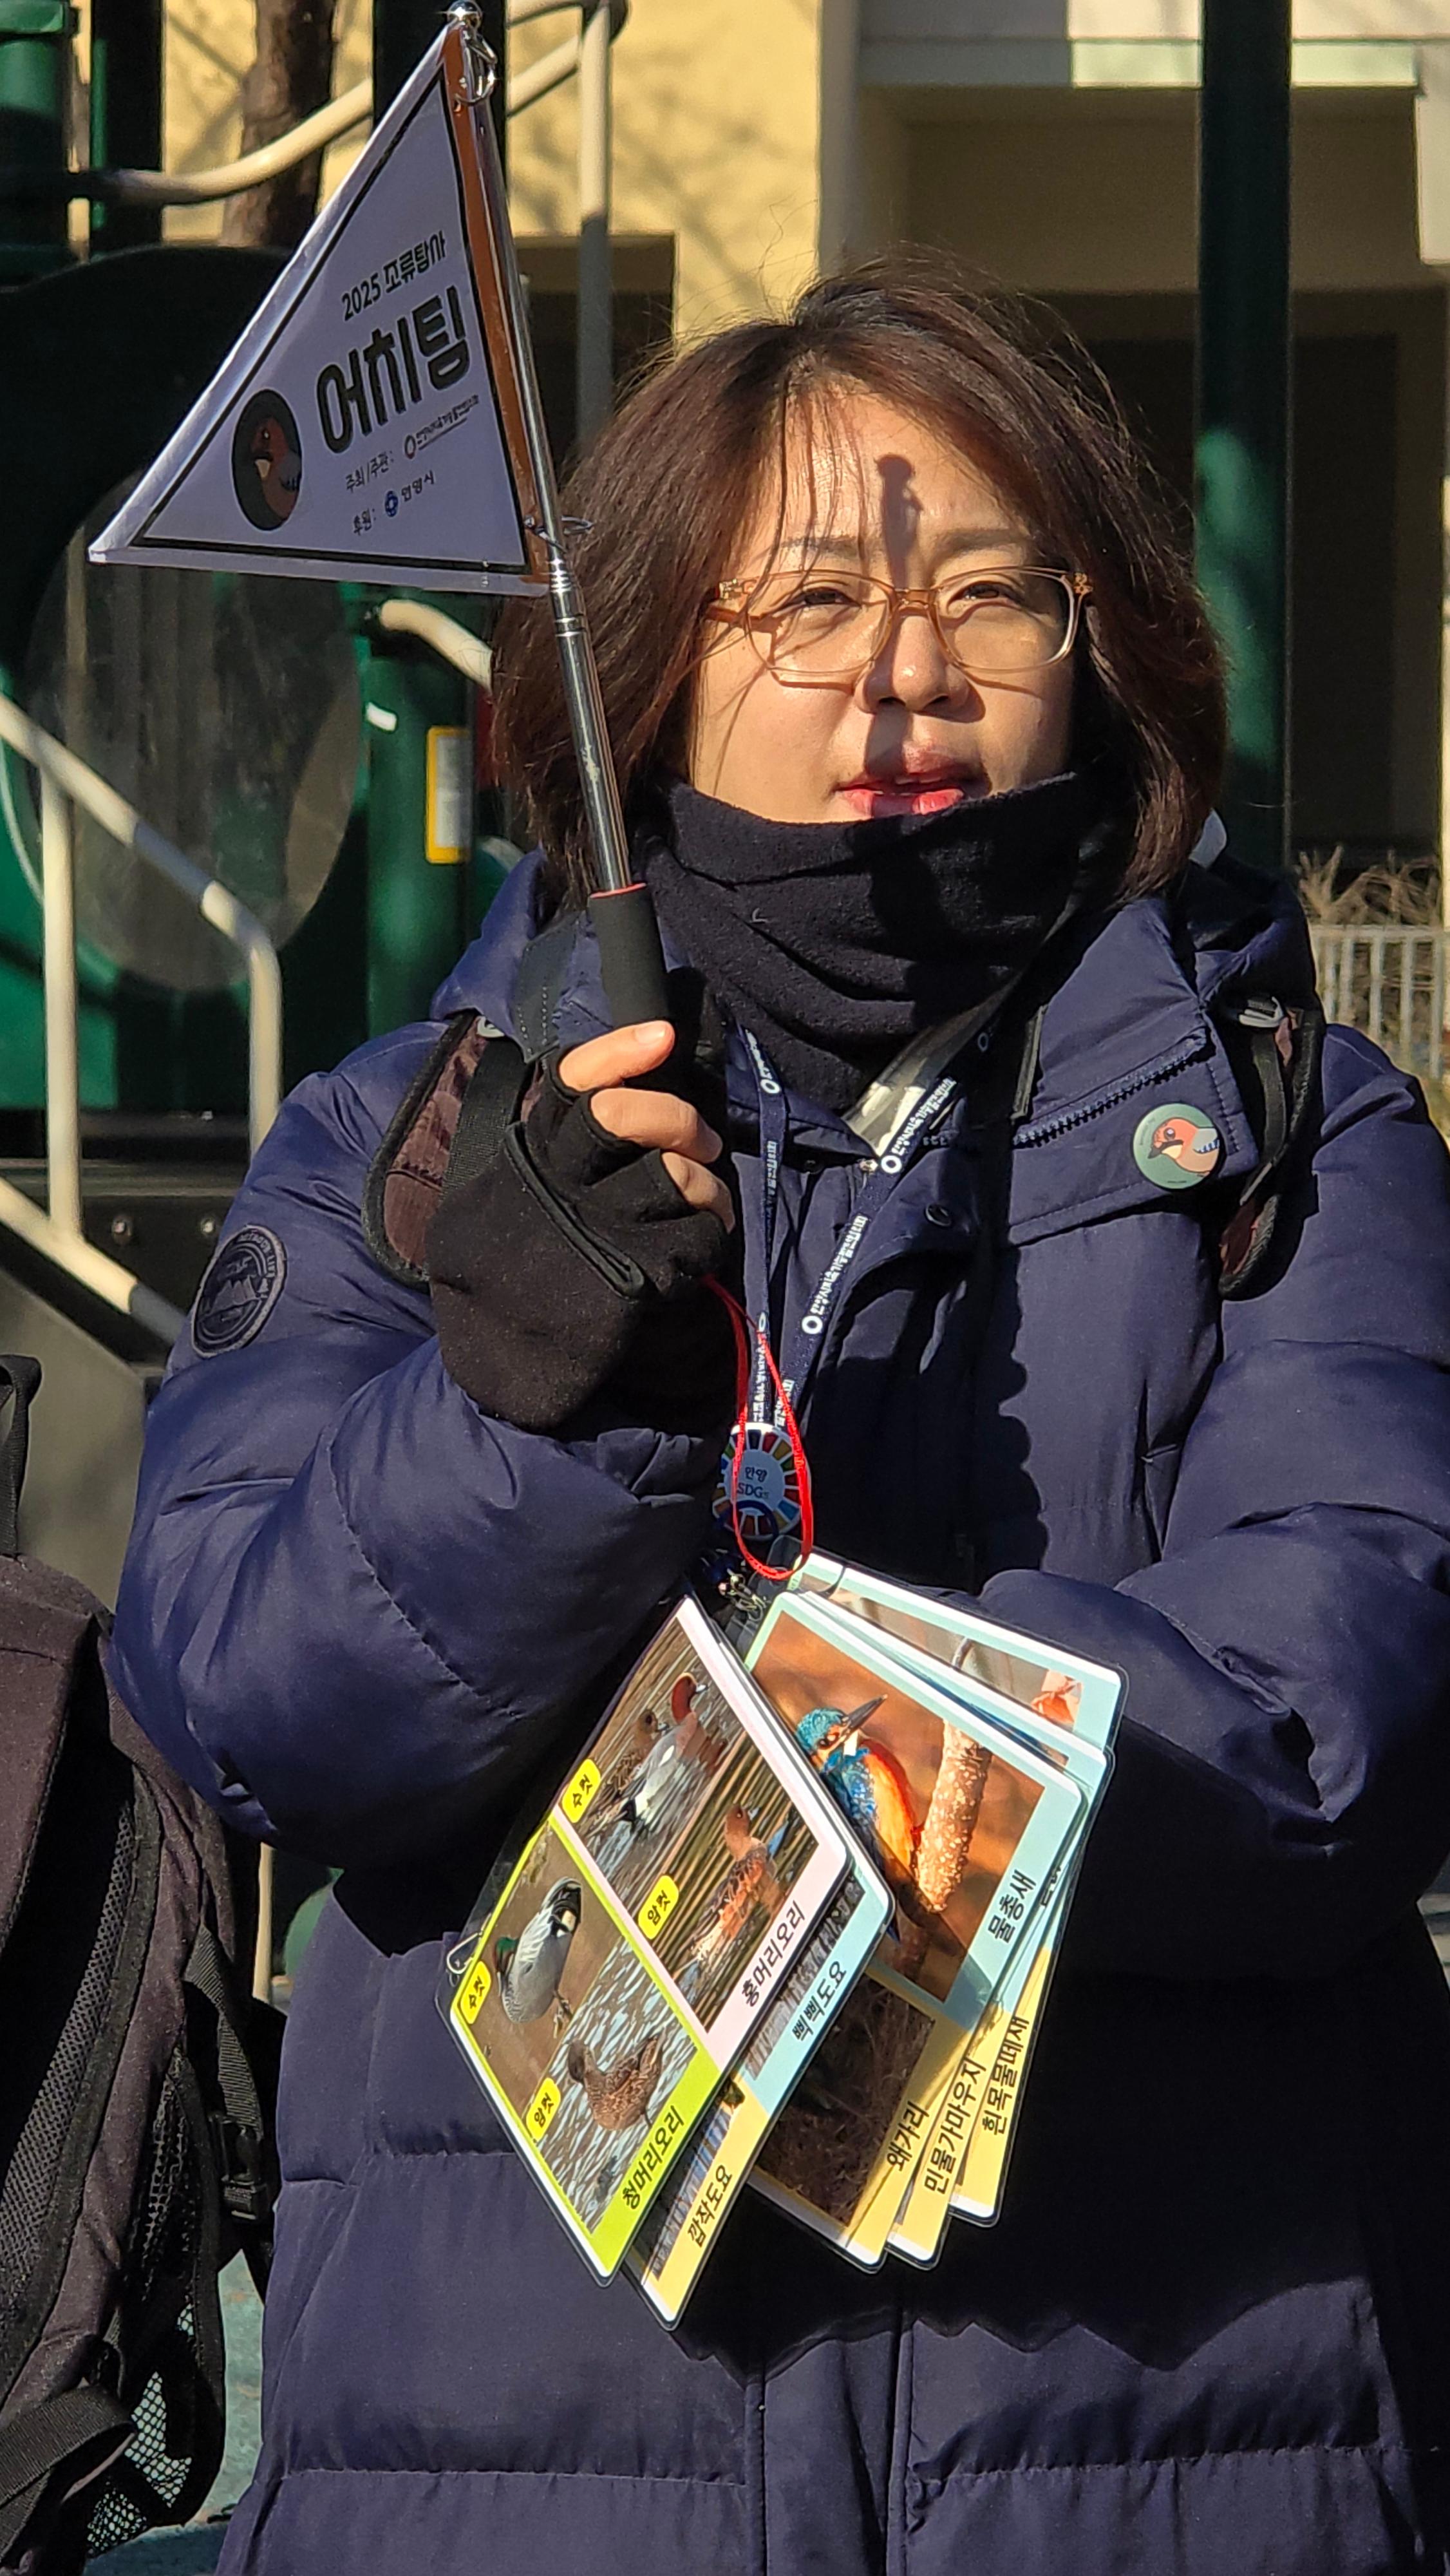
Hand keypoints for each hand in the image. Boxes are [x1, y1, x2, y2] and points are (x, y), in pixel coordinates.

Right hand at [428, 1021, 736, 1438]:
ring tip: (705, 1198)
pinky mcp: (630, 1280)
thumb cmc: (528, 1255)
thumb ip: (567, 1136)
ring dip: (705, 1182)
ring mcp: (595, 1232)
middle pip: (622, 1117)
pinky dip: (709, 1234)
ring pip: (671, 1175)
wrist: (507, 1349)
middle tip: (699, 1142)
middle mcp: (559, 1185)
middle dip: (676, 1118)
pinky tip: (700, 1240)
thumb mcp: (523, 1188)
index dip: (619, 1050)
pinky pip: (695, 1236)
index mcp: (533, 1153)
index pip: (571, 1080)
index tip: (662, 1035)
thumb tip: (640, 1068)